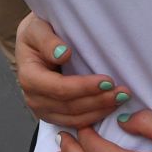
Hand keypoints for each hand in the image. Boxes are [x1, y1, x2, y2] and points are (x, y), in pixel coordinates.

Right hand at [15, 13, 118, 127]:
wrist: (33, 43)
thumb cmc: (37, 33)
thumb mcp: (37, 28)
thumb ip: (47, 40)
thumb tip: (63, 53)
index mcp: (28, 77)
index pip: (59, 88)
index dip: (84, 87)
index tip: (108, 81)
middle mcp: (33, 98)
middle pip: (70, 106)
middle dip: (98, 101)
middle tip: (123, 92)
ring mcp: (43, 110)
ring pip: (75, 119)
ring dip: (100, 111)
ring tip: (121, 99)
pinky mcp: (53, 116)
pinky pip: (76, 122)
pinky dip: (95, 116)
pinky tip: (111, 107)